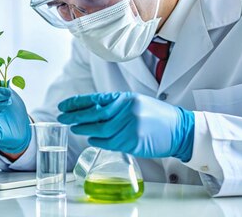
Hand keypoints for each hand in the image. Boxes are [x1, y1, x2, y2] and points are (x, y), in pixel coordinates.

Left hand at [57, 92, 194, 159]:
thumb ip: (116, 105)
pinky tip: (91, 138)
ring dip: (84, 130)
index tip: (63, 106)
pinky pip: (110, 142)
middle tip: (62, 118)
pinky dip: (97, 141)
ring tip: (74, 128)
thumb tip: (91, 110)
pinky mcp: (133, 142)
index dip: (77, 103)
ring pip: (100, 130)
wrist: (180, 129)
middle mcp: (127, 110)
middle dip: (75, 116)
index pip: (96, 99)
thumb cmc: (157, 116)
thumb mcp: (136, 102)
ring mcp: (130, 126)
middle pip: (94, 114)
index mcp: (126, 98)